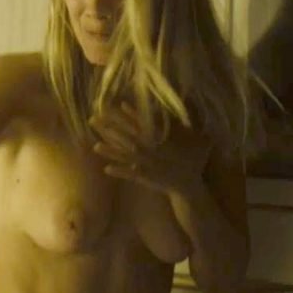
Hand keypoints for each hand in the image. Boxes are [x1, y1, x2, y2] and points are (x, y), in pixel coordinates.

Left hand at [89, 102, 209, 196]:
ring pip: (124, 155)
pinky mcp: (145, 178)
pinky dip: (119, 171)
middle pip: (127, 136)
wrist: (191, 187)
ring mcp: (147, 164)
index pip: (145, 123)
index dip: (133, 114)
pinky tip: (106, 169)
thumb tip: (194, 109)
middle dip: (111, 128)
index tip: (119, 104)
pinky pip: (129, 174)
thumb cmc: (194, 161)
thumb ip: (192, 126)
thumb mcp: (199, 141)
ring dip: (110, 151)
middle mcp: (151, 150)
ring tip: (95, 146)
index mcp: (161, 140)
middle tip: (93, 120)